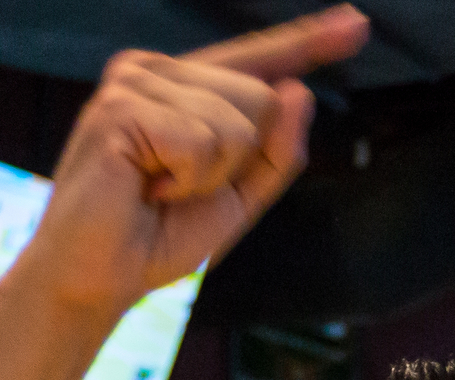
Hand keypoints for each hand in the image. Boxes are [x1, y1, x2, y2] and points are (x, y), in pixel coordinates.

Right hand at [27, 6, 367, 314]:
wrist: (97, 278)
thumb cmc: (156, 239)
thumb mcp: (236, 199)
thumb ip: (276, 152)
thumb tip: (299, 91)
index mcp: (182, 87)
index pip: (257, 58)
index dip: (309, 41)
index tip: (357, 25)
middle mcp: (156, 71)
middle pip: (262, 95)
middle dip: (238, 161)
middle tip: (178, 190)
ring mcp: (134, 82)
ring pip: (237, 119)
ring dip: (209, 176)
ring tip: (158, 191)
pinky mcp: (120, 106)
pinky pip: (202, 140)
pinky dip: (188, 179)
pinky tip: (145, 189)